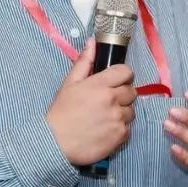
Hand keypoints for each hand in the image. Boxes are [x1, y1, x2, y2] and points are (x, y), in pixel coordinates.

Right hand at [47, 38, 136, 164]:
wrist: (56, 144)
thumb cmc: (61, 113)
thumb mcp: (69, 84)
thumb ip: (84, 62)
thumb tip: (92, 42)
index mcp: (100, 85)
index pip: (126, 72)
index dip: (122, 76)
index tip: (116, 81)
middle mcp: (112, 100)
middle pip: (132, 91)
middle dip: (123, 94)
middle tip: (109, 101)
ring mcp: (118, 119)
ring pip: (132, 111)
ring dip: (123, 112)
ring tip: (107, 117)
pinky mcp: (120, 136)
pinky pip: (129, 128)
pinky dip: (120, 128)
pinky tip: (106, 129)